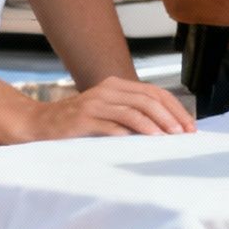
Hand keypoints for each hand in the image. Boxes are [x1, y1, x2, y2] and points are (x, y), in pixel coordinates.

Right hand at [17, 76, 193, 141]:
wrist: (39, 124)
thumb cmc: (78, 124)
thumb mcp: (107, 114)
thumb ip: (130, 115)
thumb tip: (167, 130)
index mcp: (117, 86)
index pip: (155, 93)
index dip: (175, 108)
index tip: (190, 127)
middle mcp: (108, 90)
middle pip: (149, 99)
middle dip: (170, 116)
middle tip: (184, 134)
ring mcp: (95, 102)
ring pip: (134, 109)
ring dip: (155, 124)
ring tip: (169, 137)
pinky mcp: (84, 118)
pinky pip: (112, 124)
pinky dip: (131, 132)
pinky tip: (143, 141)